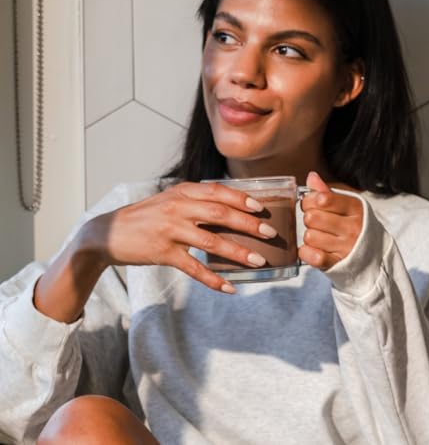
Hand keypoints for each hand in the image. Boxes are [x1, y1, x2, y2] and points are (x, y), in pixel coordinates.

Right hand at [81, 182, 276, 292]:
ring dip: (238, 252)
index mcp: (182, 192)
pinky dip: (213, 279)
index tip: (261, 207)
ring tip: (259, 260)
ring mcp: (170, 231)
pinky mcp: (163, 253)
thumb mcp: (169, 199)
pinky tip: (230, 287)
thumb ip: (195, 200)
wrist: (107, 233)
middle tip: (269, 233)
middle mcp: (177, 208)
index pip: (217, 191)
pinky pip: (194, 268)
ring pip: (211, 242)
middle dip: (248, 224)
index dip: (241, 199)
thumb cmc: (145, 216)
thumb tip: (230, 207)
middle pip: (220, 214)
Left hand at [299, 172, 362, 269]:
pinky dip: (306, 252)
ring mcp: (347, 247)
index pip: (322, 199)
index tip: (312, 205)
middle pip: (312, 217)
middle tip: (316, 223)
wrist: (375, 257)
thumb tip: (311, 177)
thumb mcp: (347, 206)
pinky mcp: (338, 264)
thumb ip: (327, 192)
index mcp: (355, 208)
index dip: (309, 201)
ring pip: (310, 236)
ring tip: (319, 237)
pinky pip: (313, 256)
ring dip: (309, 237)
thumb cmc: (355, 227)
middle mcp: (353, 227)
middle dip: (309, 219)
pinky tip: (311, 249)